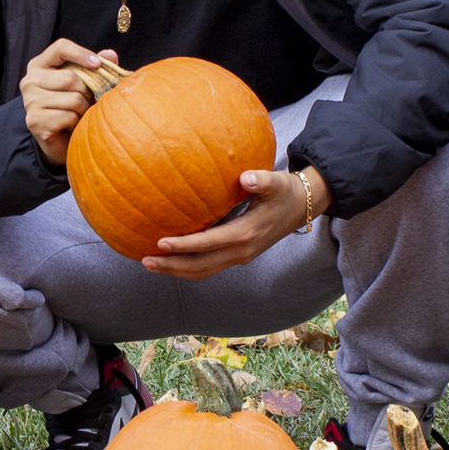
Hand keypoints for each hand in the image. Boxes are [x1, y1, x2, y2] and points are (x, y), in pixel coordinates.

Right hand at [22, 39, 115, 167]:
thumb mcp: (82, 82)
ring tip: (80, 113)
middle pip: (70, 78)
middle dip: (87, 91)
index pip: (60, 48)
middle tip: (90, 100)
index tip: (97, 64)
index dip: (81, 53)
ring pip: (73, 99)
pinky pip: (69, 117)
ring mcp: (30, 102)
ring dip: (84, 108)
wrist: (58, 139)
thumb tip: (110, 55)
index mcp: (39, 65)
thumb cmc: (71, 105)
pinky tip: (71, 124)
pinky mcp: (35, 121)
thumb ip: (94, 67)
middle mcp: (30, 81)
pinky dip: (77, 122)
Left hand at [144, 167, 320, 277]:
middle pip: (200, 266)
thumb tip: (246, 177)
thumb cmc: (286, 191)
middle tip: (145, 260)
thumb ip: (262, 180)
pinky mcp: (238, 255)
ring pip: (203, 271)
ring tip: (150, 264)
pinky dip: (188, 267)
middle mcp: (241, 250)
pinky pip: (209, 267)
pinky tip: (171, 259)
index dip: (184, 246)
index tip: (160, 242)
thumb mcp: (277, 182)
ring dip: (176, 271)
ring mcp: (240, 256)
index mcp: (246, 234)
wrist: (304, 207)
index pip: (208, 244)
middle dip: (172, 266)